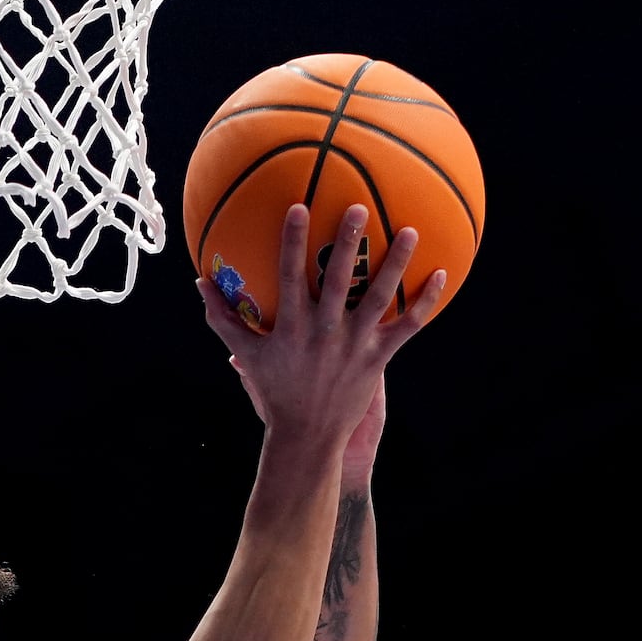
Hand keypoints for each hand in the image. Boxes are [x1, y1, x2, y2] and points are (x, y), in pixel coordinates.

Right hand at [201, 203, 445, 450]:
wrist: (308, 434)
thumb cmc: (275, 389)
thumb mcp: (247, 354)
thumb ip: (223, 318)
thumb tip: (200, 283)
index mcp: (292, 326)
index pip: (290, 274)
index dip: (292, 240)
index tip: (298, 206)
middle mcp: (325, 331)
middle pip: (337, 278)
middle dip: (347, 241)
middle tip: (357, 207)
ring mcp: (354, 344)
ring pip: (379, 297)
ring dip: (396, 264)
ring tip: (410, 232)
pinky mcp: (378, 358)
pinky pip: (408, 326)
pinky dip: (426, 302)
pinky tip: (442, 275)